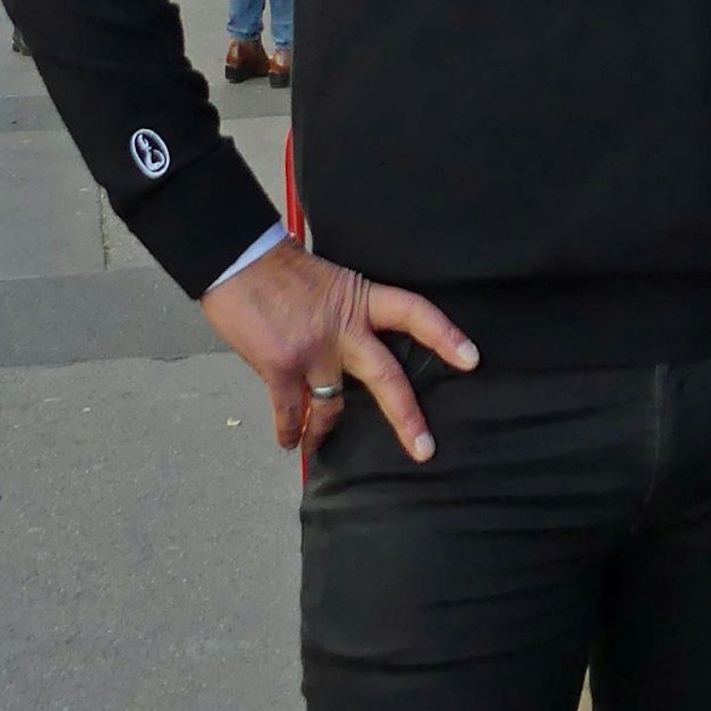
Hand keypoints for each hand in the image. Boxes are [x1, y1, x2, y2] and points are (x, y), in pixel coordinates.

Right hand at [199, 237, 477, 461]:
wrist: (239, 260)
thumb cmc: (281, 270)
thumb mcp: (330, 283)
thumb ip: (345, 316)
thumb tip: (350, 351)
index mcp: (360, 300)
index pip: (415, 313)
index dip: (445, 336)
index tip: (472, 359)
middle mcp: (344, 328)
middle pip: (387, 377)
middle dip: (407, 417)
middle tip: (425, 449)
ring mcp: (314, 350)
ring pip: (333, 406)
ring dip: (323, 430)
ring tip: (317, 444)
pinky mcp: (281, 367)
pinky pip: (291, 413)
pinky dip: (289, 431)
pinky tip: (288, 441)